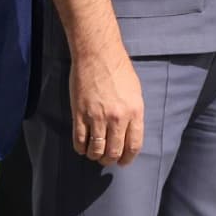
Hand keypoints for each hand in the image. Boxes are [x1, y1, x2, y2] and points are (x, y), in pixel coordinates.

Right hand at [69, 36, 144, 166]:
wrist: (97, 54)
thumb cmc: (118, 69)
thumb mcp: (135, 91)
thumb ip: (134, 113)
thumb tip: (129, 133)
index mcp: (134, 112)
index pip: (133, 145)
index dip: (128, 158)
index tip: (123, 162)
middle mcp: (117, 118)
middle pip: (114, 151)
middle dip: (110, 159)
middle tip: (107, 159)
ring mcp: (97, 117)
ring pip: (96, 150)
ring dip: (95, 156)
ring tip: (94, 154)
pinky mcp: (80, 114)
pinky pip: (79, 140)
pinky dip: (81, 148)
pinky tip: (82, 147)